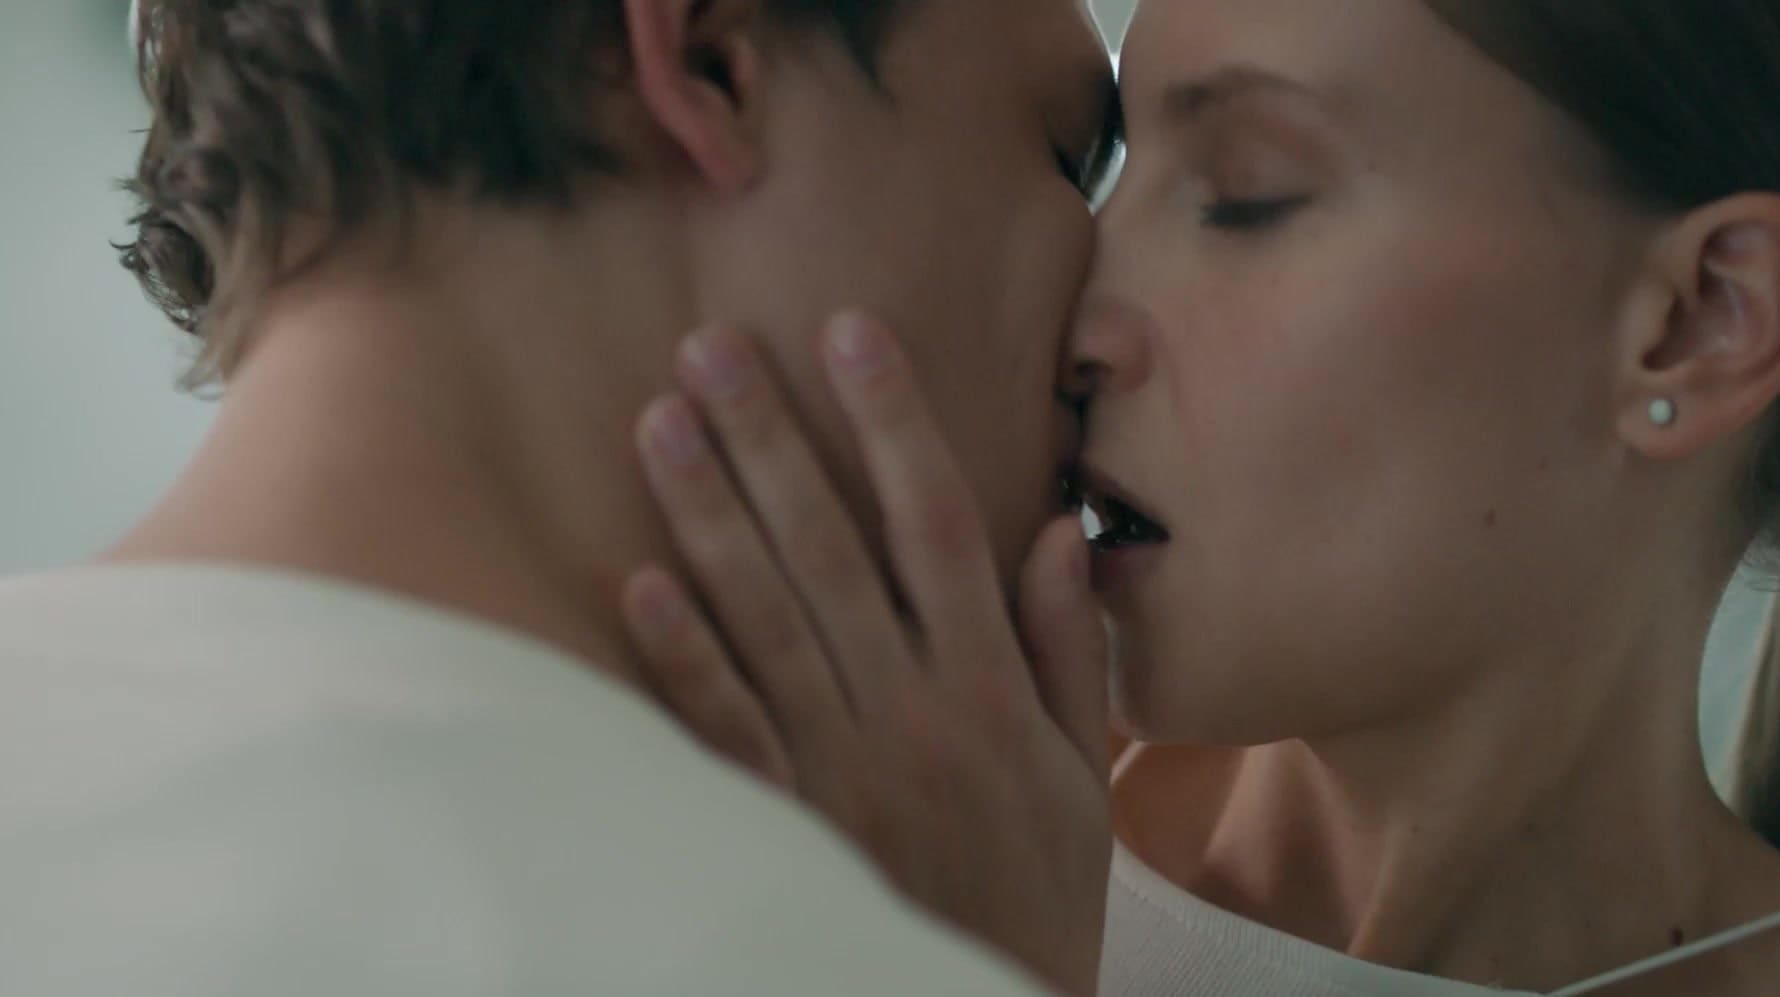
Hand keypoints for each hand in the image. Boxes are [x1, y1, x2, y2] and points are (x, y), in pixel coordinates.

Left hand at [620, 313, 1111, 995]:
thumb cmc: (1036, 888)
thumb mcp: (1084, 774)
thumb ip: (1067, 648)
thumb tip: (1058, 530)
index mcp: (985, 686)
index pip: (940, 524)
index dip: (895, 422)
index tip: (854, 334)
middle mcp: (907, 707)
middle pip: (832, 549)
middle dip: (772, 438)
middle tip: (712, 346)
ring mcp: (837, 763)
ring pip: (766, 617)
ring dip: (711, 516)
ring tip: (662, 423)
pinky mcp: (781, 820)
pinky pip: (725, 729)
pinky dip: (682, 657)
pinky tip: (637, 581)